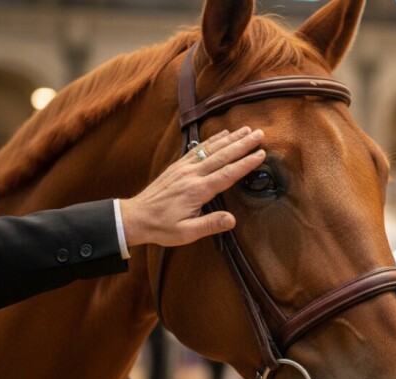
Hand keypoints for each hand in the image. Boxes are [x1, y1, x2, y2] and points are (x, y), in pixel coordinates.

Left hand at [120, 127, 264, 246]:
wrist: (135, 217)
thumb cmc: (162, 227)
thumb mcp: (186, 233)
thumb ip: (210, 224)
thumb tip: (232, 220)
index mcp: (197, 190)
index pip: (227, 174)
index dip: (245, 163)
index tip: (261, 154)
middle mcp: (192, 174)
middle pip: (222, 155)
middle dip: (242, 144)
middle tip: (260, 134)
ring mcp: (184, 167)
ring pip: (211, 148)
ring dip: (230, 138)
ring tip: (246, 129)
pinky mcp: (178, 166)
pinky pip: (198, 148)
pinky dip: (212, 139)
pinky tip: (222, 134)